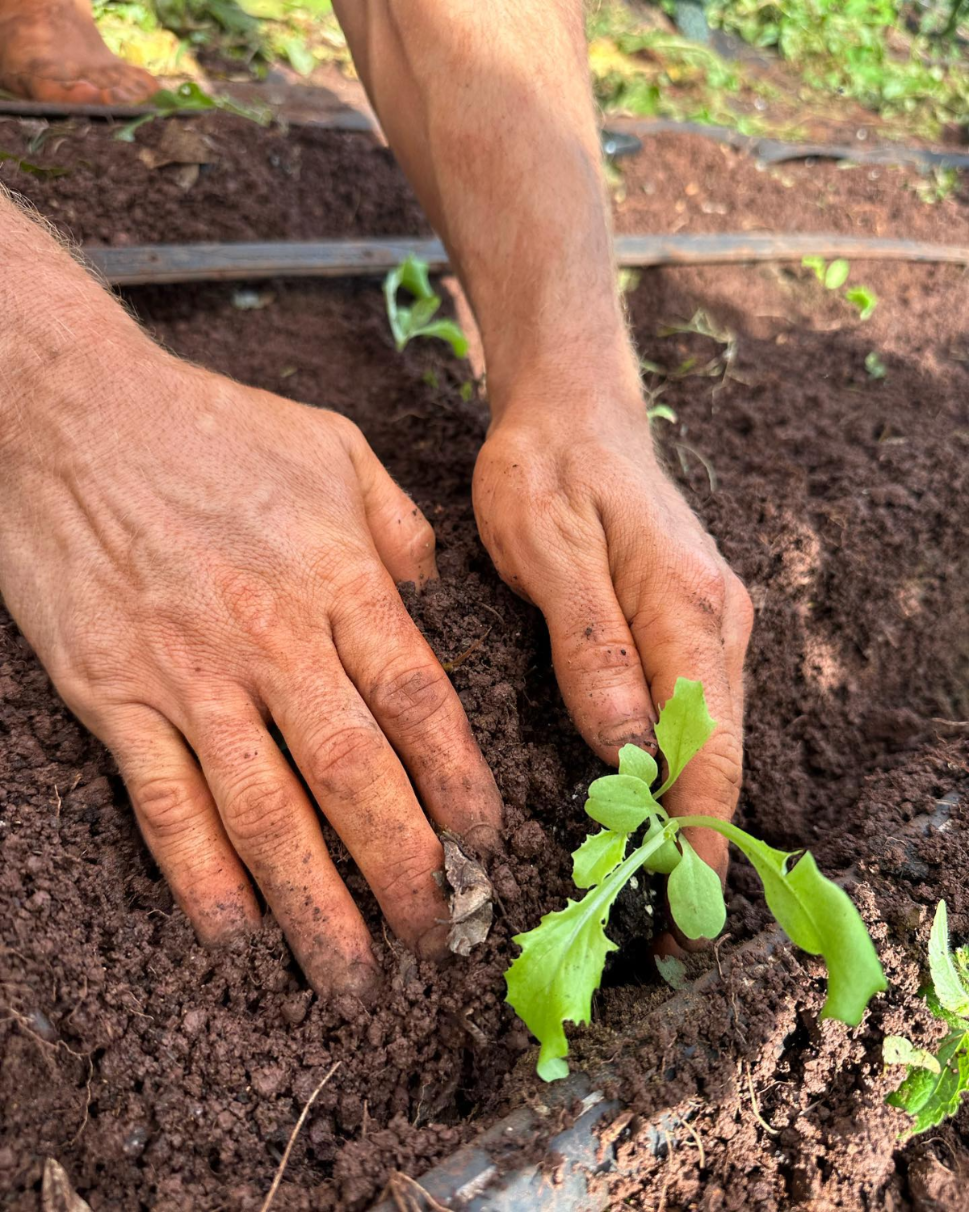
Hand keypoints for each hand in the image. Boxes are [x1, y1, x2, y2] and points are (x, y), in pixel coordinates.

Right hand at [0, 349, 501, 996]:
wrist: (68, 413)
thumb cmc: (209, 426)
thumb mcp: (333, 448)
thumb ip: (397, 526)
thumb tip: (430, 590)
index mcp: (337, 576)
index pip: (419, 703)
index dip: (458, 784)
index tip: (484, 844)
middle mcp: (272, 636)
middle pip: (356, 776)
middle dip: (406, 868)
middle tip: (440, 934)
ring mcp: (189, 673)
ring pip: (267, 813)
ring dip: (317, 904)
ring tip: (354, 973)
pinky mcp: (115, 695)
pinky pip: (165, 805)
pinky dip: (201, 876)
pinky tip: (237, 932)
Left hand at [473, 398, 752, 876]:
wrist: (572, 408)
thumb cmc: (549, 469)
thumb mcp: (548, 547)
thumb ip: (587, 643)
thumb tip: (622, 744)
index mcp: (686, 607)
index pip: (704, 741)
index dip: (699, 831)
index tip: (690, 910)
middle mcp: (715, 622)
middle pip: (718, 752)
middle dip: (698, 841)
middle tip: (669, 932)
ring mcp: (707, 622)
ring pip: (707, 735)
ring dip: (688, 812)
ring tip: (660, 891)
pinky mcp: (683, 622)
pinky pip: (690, 709)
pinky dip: (674, 767)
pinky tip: (649, 805)